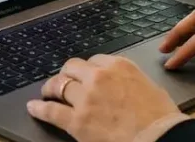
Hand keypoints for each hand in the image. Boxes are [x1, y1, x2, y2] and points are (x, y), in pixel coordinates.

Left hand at [28, 55, 179, 141]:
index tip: (85, 76)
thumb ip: (131, 81)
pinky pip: (51, 111)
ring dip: (51, 89)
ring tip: (46, 93)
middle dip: (67, 75)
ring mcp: (85, 98)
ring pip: (59, 85)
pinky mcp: (77, 120)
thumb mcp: (149, 87)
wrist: (158, 137)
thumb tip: (126, 86)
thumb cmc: (161, 117)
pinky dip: (39, 108)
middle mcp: (99, 77)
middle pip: (72, 67)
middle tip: (63, 82)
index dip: (87, 70)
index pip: (94, 60)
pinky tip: (33, 107)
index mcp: (119, 66)